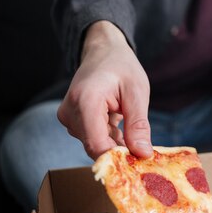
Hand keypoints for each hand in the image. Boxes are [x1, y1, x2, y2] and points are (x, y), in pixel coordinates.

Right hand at [57, 21, 152, 159]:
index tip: (141, 160)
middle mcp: (70, 112)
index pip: (97, 145)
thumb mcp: (137, 93)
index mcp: (86, 101)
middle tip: (144, 148)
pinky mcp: (71, 122)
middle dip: (121, 152)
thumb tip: (143, 154)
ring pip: (95, 145)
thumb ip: (138, 126)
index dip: (119, 158)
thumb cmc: (122, 68)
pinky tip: (122, 127)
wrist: (103, 52)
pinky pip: (93, 139)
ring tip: (132, 128)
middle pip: (96, 148)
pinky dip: (110, 139)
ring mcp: (68, 118)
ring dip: (117, 144)